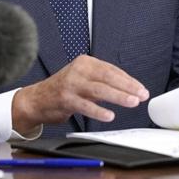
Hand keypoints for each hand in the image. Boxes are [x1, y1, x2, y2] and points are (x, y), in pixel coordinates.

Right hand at [11, 55, 148, 135]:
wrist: (37, 99)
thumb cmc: (63, 89)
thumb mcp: (83, 79)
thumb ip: (102, 81)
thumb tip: (128, 89)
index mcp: (85, 62)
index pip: (111, 69)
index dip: (128, 80)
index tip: (141, 89)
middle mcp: (78, 70)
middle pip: (107, 77)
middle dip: (127, 87)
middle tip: (141, 95)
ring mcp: (71, 84)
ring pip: (99, 89)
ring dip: (118, 97)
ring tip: (132, 102)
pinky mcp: (65, 98)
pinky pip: (85, 105)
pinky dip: (98, 111)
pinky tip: (109, 116)